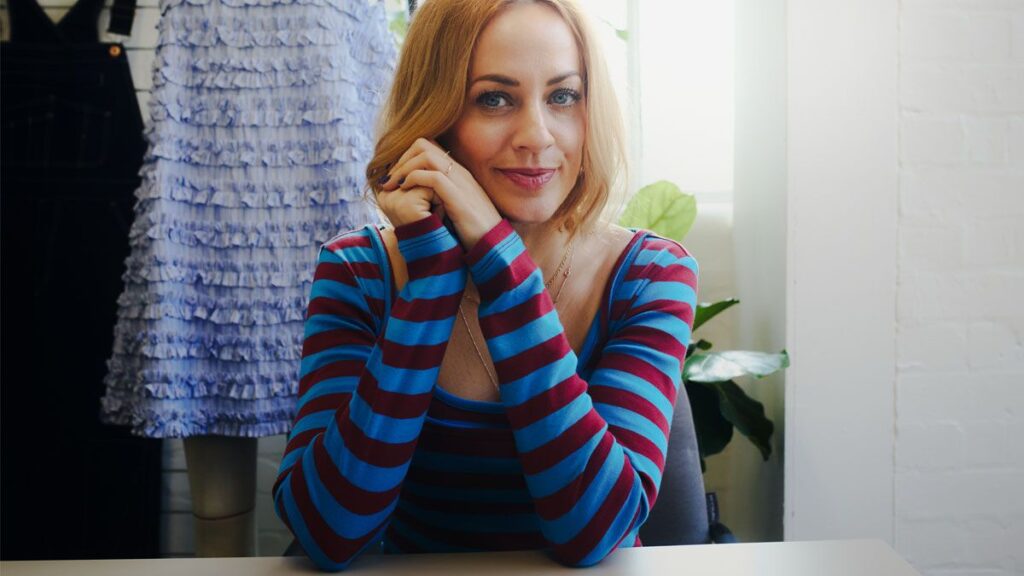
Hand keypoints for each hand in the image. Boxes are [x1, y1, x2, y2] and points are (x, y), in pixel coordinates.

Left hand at [378, 138, 500, 248]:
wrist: (493, 245)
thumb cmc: (473, 231)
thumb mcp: (454, 208)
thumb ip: (440, 198)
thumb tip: (418, 198)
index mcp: (458, 173)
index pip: (429, 148)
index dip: (407, 157)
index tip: (394, 176)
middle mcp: (459, 172)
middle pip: (424, 145)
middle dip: (401, 159)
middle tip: (389, 179)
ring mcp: (460, 182)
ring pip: (426, 156)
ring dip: (403, 168)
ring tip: (392, 185)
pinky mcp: (458, 196)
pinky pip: (432, 177)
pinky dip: (413, 180)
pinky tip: (404, 191)